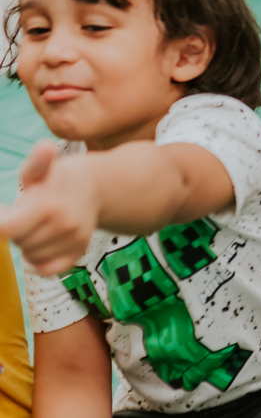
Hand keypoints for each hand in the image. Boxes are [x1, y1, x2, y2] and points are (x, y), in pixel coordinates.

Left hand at [0, 142, 100, 273]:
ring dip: (27, 244)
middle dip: (16, 229)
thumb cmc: (58, 177)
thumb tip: (44, 148)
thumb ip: (35, 162)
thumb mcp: (41, 167)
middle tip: (25, 213)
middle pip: (18, 242)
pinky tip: (40, 244)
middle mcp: (64, 225)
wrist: (95, 186)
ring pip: (31, 256)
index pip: (8, 229)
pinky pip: (48, 269)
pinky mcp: (79, 251)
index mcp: (48, 204)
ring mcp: (73, 240)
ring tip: (37, 224)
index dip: (1, 221)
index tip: (4, 211)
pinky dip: (39, 262)